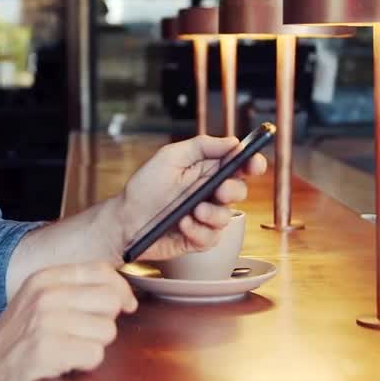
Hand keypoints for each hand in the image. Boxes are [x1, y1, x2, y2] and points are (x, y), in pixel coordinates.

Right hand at [0, 262, 136, 380]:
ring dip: (94, 348)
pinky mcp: (45, 351)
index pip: (102, 271)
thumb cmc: (12, 343)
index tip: (125, 307)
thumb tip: (121, 295)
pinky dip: (84, 365)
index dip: (121, 290)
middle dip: (105, 324)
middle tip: (83, 337)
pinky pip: (94, 355)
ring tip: (68, 352)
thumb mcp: (36, 303)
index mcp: (45, 279)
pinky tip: (63, 366)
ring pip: (107, 331)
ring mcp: (44, 322)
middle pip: (111, 302)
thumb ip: (72, 292)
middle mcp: (45, 295)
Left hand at [113, 135, 267, 261]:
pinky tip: (182, 224)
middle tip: (218, 190)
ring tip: (191, 211)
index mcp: (206, 171)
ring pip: (227, 217)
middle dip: (231, 190)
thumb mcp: (170, 157)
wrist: (125, 221)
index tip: (255, 163)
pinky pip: (212, 237)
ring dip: (211, 214)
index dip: (253, 163)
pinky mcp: (199, 238)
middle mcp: (209, 193)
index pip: (239, 165)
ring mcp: (205, 217)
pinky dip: (197, 231)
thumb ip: (202, 146)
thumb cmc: (144, 188)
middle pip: (239, 191)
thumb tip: (233, 141)